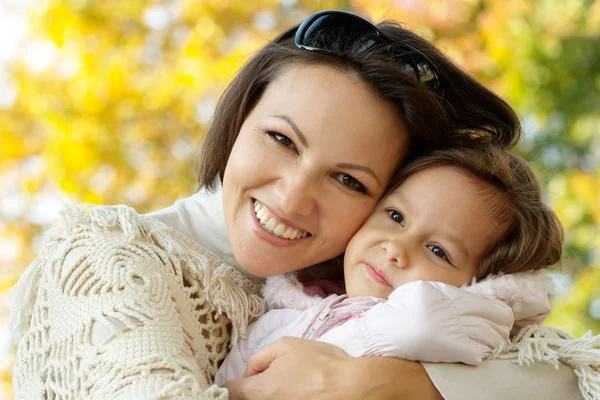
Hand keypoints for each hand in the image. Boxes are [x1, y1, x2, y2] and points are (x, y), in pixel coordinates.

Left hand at [223, 337, 441, 399]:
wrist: (352, 387)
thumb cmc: (319, 363)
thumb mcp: (286, 346)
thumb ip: (259, 357)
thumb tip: (250, 371)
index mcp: (255, 392)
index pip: (226, 392)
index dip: (228, 383)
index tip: (236, 380)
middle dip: (250, 390)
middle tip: (266, 379)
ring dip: (267, 394)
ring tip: (288, 385)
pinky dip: (281, 397)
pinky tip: (296, 392)